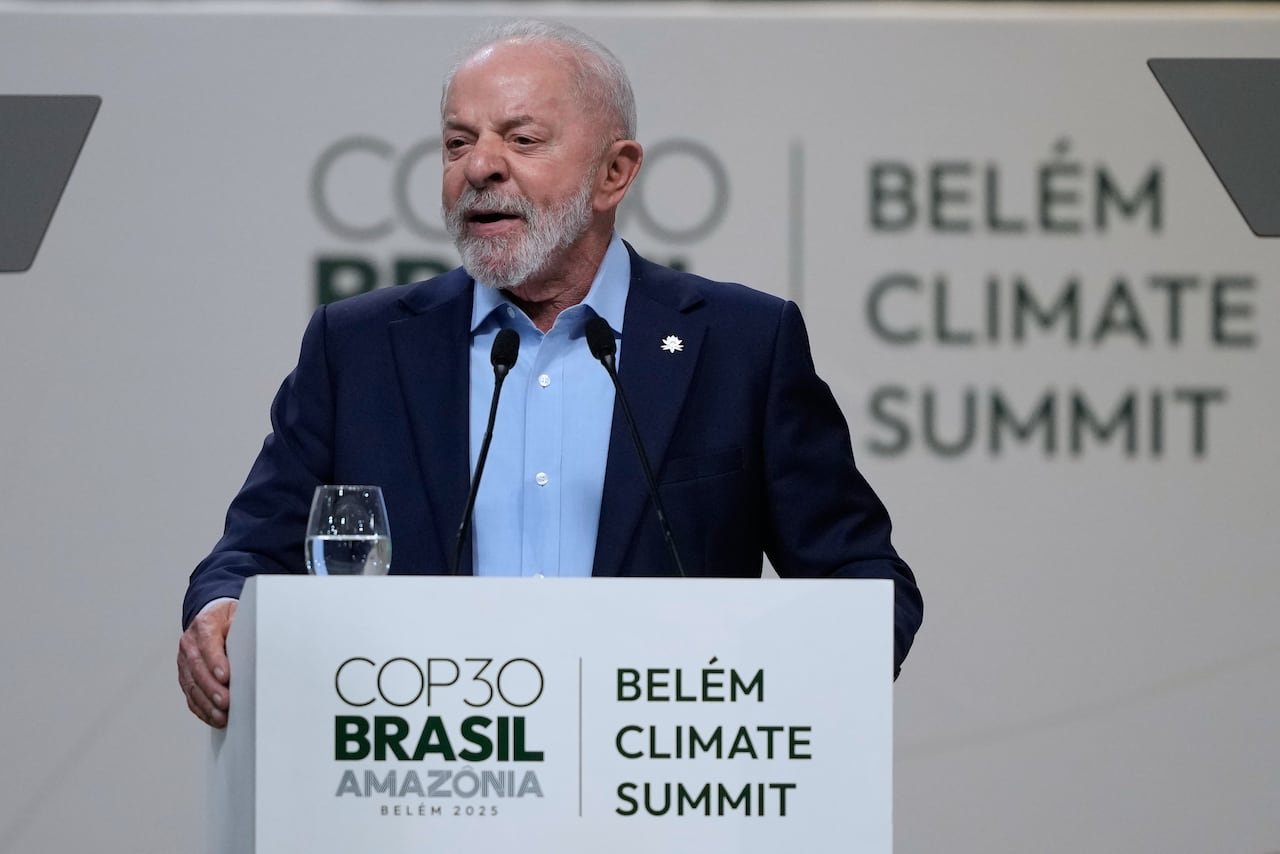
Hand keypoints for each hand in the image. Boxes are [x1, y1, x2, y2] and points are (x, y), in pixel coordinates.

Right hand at [177, 599, 236, 727]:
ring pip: (192, 685)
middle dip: (211, 688)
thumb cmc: (227, 618)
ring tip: (221, 715)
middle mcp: (190, 644)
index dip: (215, 661)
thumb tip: (259, 643)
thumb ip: (244, 627)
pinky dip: (202, 708)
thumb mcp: (237, 614)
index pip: (207, 644)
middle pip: (197, 668)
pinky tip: (213, 717)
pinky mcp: (186, 675)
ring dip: (206, 703)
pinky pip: (191, 694)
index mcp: (204, 625)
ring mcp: (185, 661)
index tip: (225, 676)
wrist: (211, 616)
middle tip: (225, 702)